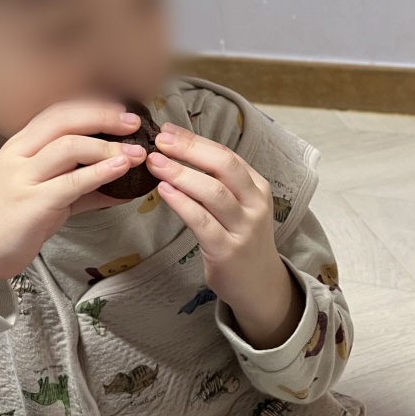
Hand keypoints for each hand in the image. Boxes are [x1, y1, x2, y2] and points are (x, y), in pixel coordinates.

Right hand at [0, 102, 147, 290]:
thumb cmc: (17, 218)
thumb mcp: (48, 192)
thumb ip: (83, 184)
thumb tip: (124, 181)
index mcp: (21, 145)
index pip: (57, 113)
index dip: (92, 108)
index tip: (122, 111)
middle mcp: (19, 155)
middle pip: (63, 122)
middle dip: (102, 118)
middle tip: (134, 123)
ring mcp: (22, 178)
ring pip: (68, 148)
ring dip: (107, 148)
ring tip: (135, 153)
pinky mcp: (31, 204)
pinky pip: (70, 183)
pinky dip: (99, 173)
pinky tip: (120, 170)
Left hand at [148, 123, 301, 348]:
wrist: (259, 285)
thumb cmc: (241, 240)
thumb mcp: (240, 206)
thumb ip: (218, 183)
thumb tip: (179, 153)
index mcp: (257, 187)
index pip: (227, 155)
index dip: (196, 140)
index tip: (168, 130)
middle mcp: (255, 204)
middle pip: (224, 167)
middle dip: (190, 150)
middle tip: (160, 141)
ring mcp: (244, 228)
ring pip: (213, 192)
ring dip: (181, 174)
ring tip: (155, 163)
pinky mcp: (227, 251)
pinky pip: (202, 222)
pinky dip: (182, 203)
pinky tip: (164, 191)